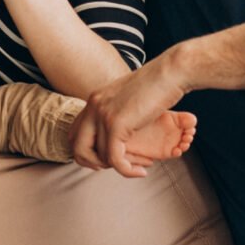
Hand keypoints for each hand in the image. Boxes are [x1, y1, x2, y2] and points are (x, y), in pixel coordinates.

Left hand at [69, 50, 188, 177]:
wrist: (170, 72)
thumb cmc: (156, 84)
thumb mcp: (127, 96)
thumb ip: (116, 110)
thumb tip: (115, 128)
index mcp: (95, 99)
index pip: (74, 132)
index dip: (86, 151)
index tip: (105, 158)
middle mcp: (94, 105)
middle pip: (77, 147)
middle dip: (93, 163)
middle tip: (115, 166)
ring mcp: (103, 113)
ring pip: (99, 156)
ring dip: (118, 167)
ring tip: (137, 166)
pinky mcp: (117, 123)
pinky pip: (114, 159)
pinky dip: (127, 171)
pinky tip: (140, 171)